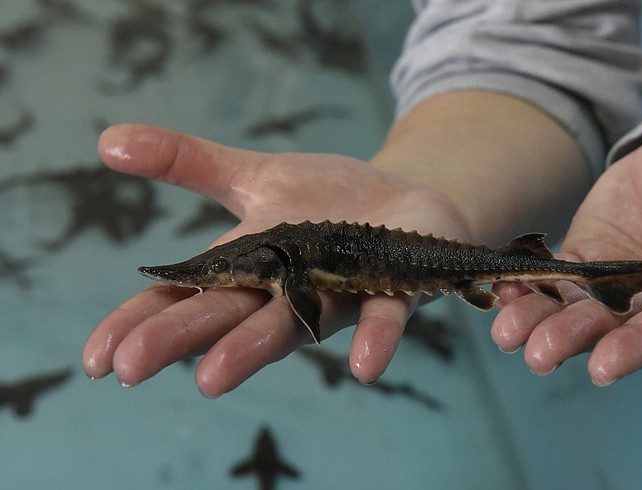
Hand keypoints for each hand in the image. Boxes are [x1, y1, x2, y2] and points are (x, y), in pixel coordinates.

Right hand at [82, 124, 469, 394]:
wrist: (405, 202)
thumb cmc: (326, 201)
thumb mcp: (253, 174)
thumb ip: (188, 162)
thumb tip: (107, 142)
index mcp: (247, 267)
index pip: (183, 299)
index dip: (140, 324)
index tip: (95, 359)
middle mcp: (286, 292)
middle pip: (227, 316)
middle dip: (180, 339)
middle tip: (129, 368)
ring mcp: (339, 293)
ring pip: (293, 325)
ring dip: (252, 350)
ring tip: (212, 378)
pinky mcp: (394, 286)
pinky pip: (384, 316)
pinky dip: (375, 339)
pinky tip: (365, 367)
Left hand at [491, 117, 641, 384]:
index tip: (605, 363)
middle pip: (616, 329)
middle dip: (576, 340)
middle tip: (537, 353)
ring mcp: (619, 286)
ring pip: (577, 311)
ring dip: (541, 323)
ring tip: (506, 332)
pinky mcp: (587, 263)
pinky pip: (556, 281)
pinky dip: (529, 288)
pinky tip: (501, 290)